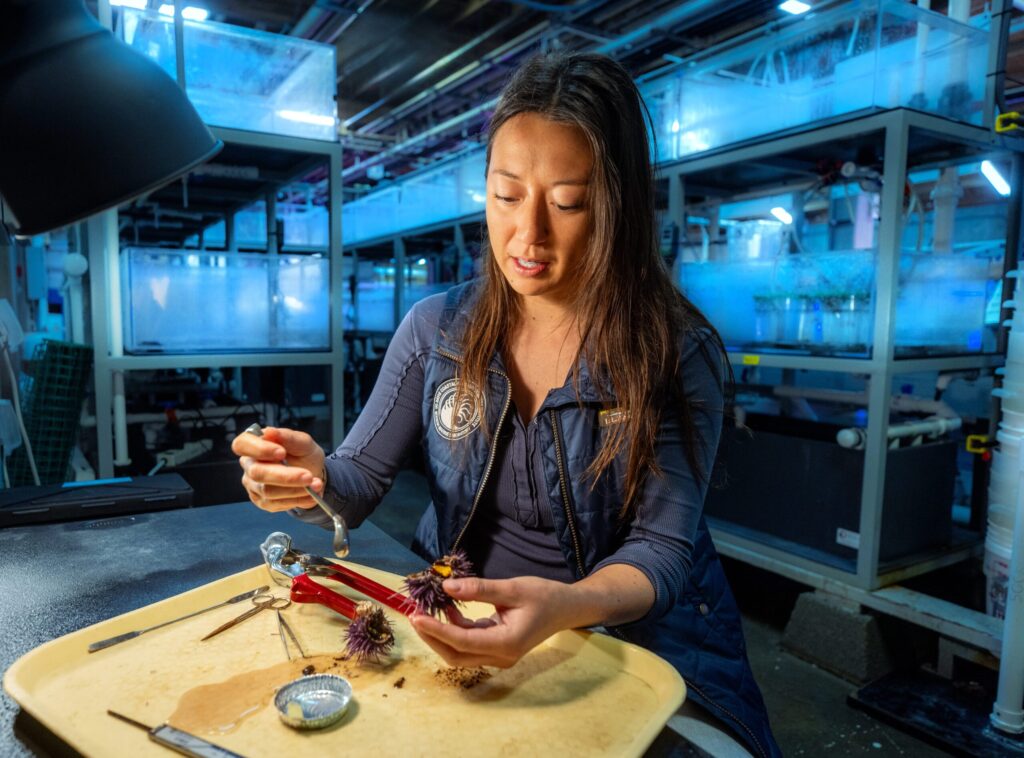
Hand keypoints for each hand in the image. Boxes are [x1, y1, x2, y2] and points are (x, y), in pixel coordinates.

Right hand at [230, 426, 325, 512]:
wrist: (313, 473)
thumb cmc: (303, 454)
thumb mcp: (303, 442)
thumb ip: (288, 437)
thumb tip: (270, 432)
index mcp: (254, 445)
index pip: (241, 445)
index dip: (259, 449)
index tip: (281, 452)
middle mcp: (249, 465)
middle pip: (257, 473)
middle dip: (285, 476)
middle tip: (308, 476)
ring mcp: (254, 486)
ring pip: (268, 491)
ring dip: (296, 489)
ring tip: (315, 484)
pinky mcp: (263, 502)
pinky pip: (277, 504)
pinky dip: (297, 499)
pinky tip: (310, 495)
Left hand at [410, 576, 572, 668]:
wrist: (567, 609)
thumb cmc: (545, 596)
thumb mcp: (513, 588)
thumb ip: (479, 589)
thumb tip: (447, 586)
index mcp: (506, 643)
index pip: (462, 641)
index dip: (436, 630)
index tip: (416, 617)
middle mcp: (500, 656)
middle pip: (456, 655)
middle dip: (432, 636)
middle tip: (414, 614)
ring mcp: (499, 656)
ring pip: (460, 653)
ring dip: (440, 634)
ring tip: (425, 611)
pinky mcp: (497, 650)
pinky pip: (469, 645)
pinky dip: (455, 630)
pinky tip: (449, 610)